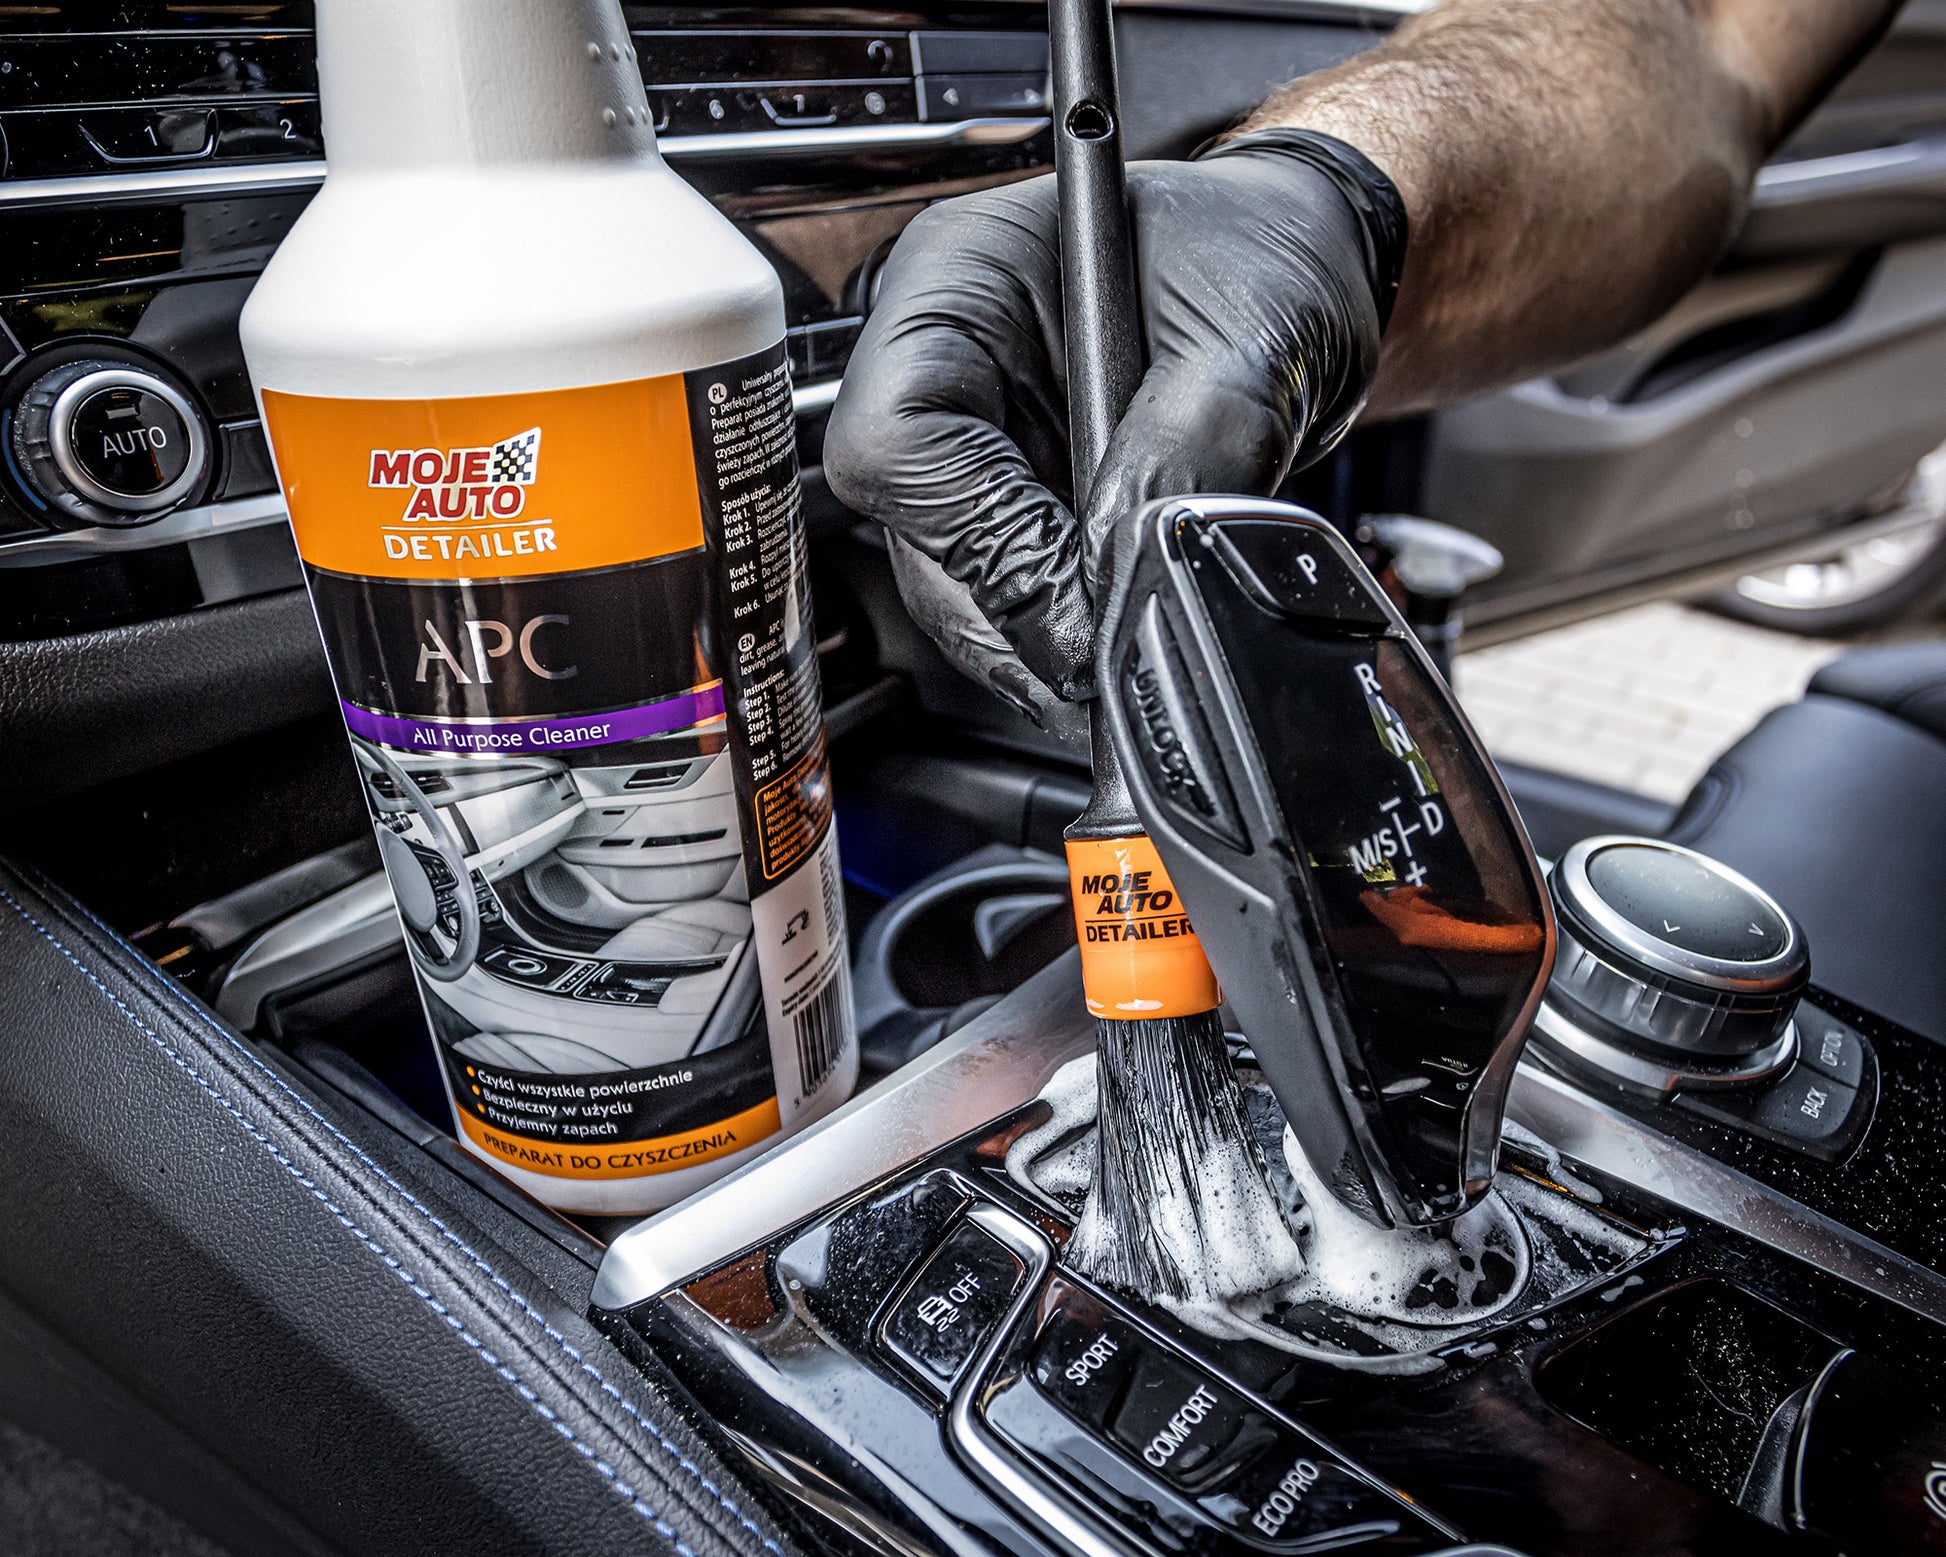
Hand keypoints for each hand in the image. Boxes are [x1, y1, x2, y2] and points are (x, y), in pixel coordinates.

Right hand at [824, 129, 1405, 711]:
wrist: (1307, 266)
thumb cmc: (1267, 250)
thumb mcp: (1248, 336)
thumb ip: (1190, 452)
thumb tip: (1142, 576)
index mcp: (962, 278)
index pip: (901, 440)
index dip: (986, 539)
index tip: (1083, 595)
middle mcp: (945, 363)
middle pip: (916, 533)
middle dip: (1015, 615)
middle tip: (1110, 659)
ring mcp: (976, 441)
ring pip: (953, 588)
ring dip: (1037, 642)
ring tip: (1123, 661)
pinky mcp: (1016, 503)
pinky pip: (1006, 601)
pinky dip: (1061, 639)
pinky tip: (1115, 647)